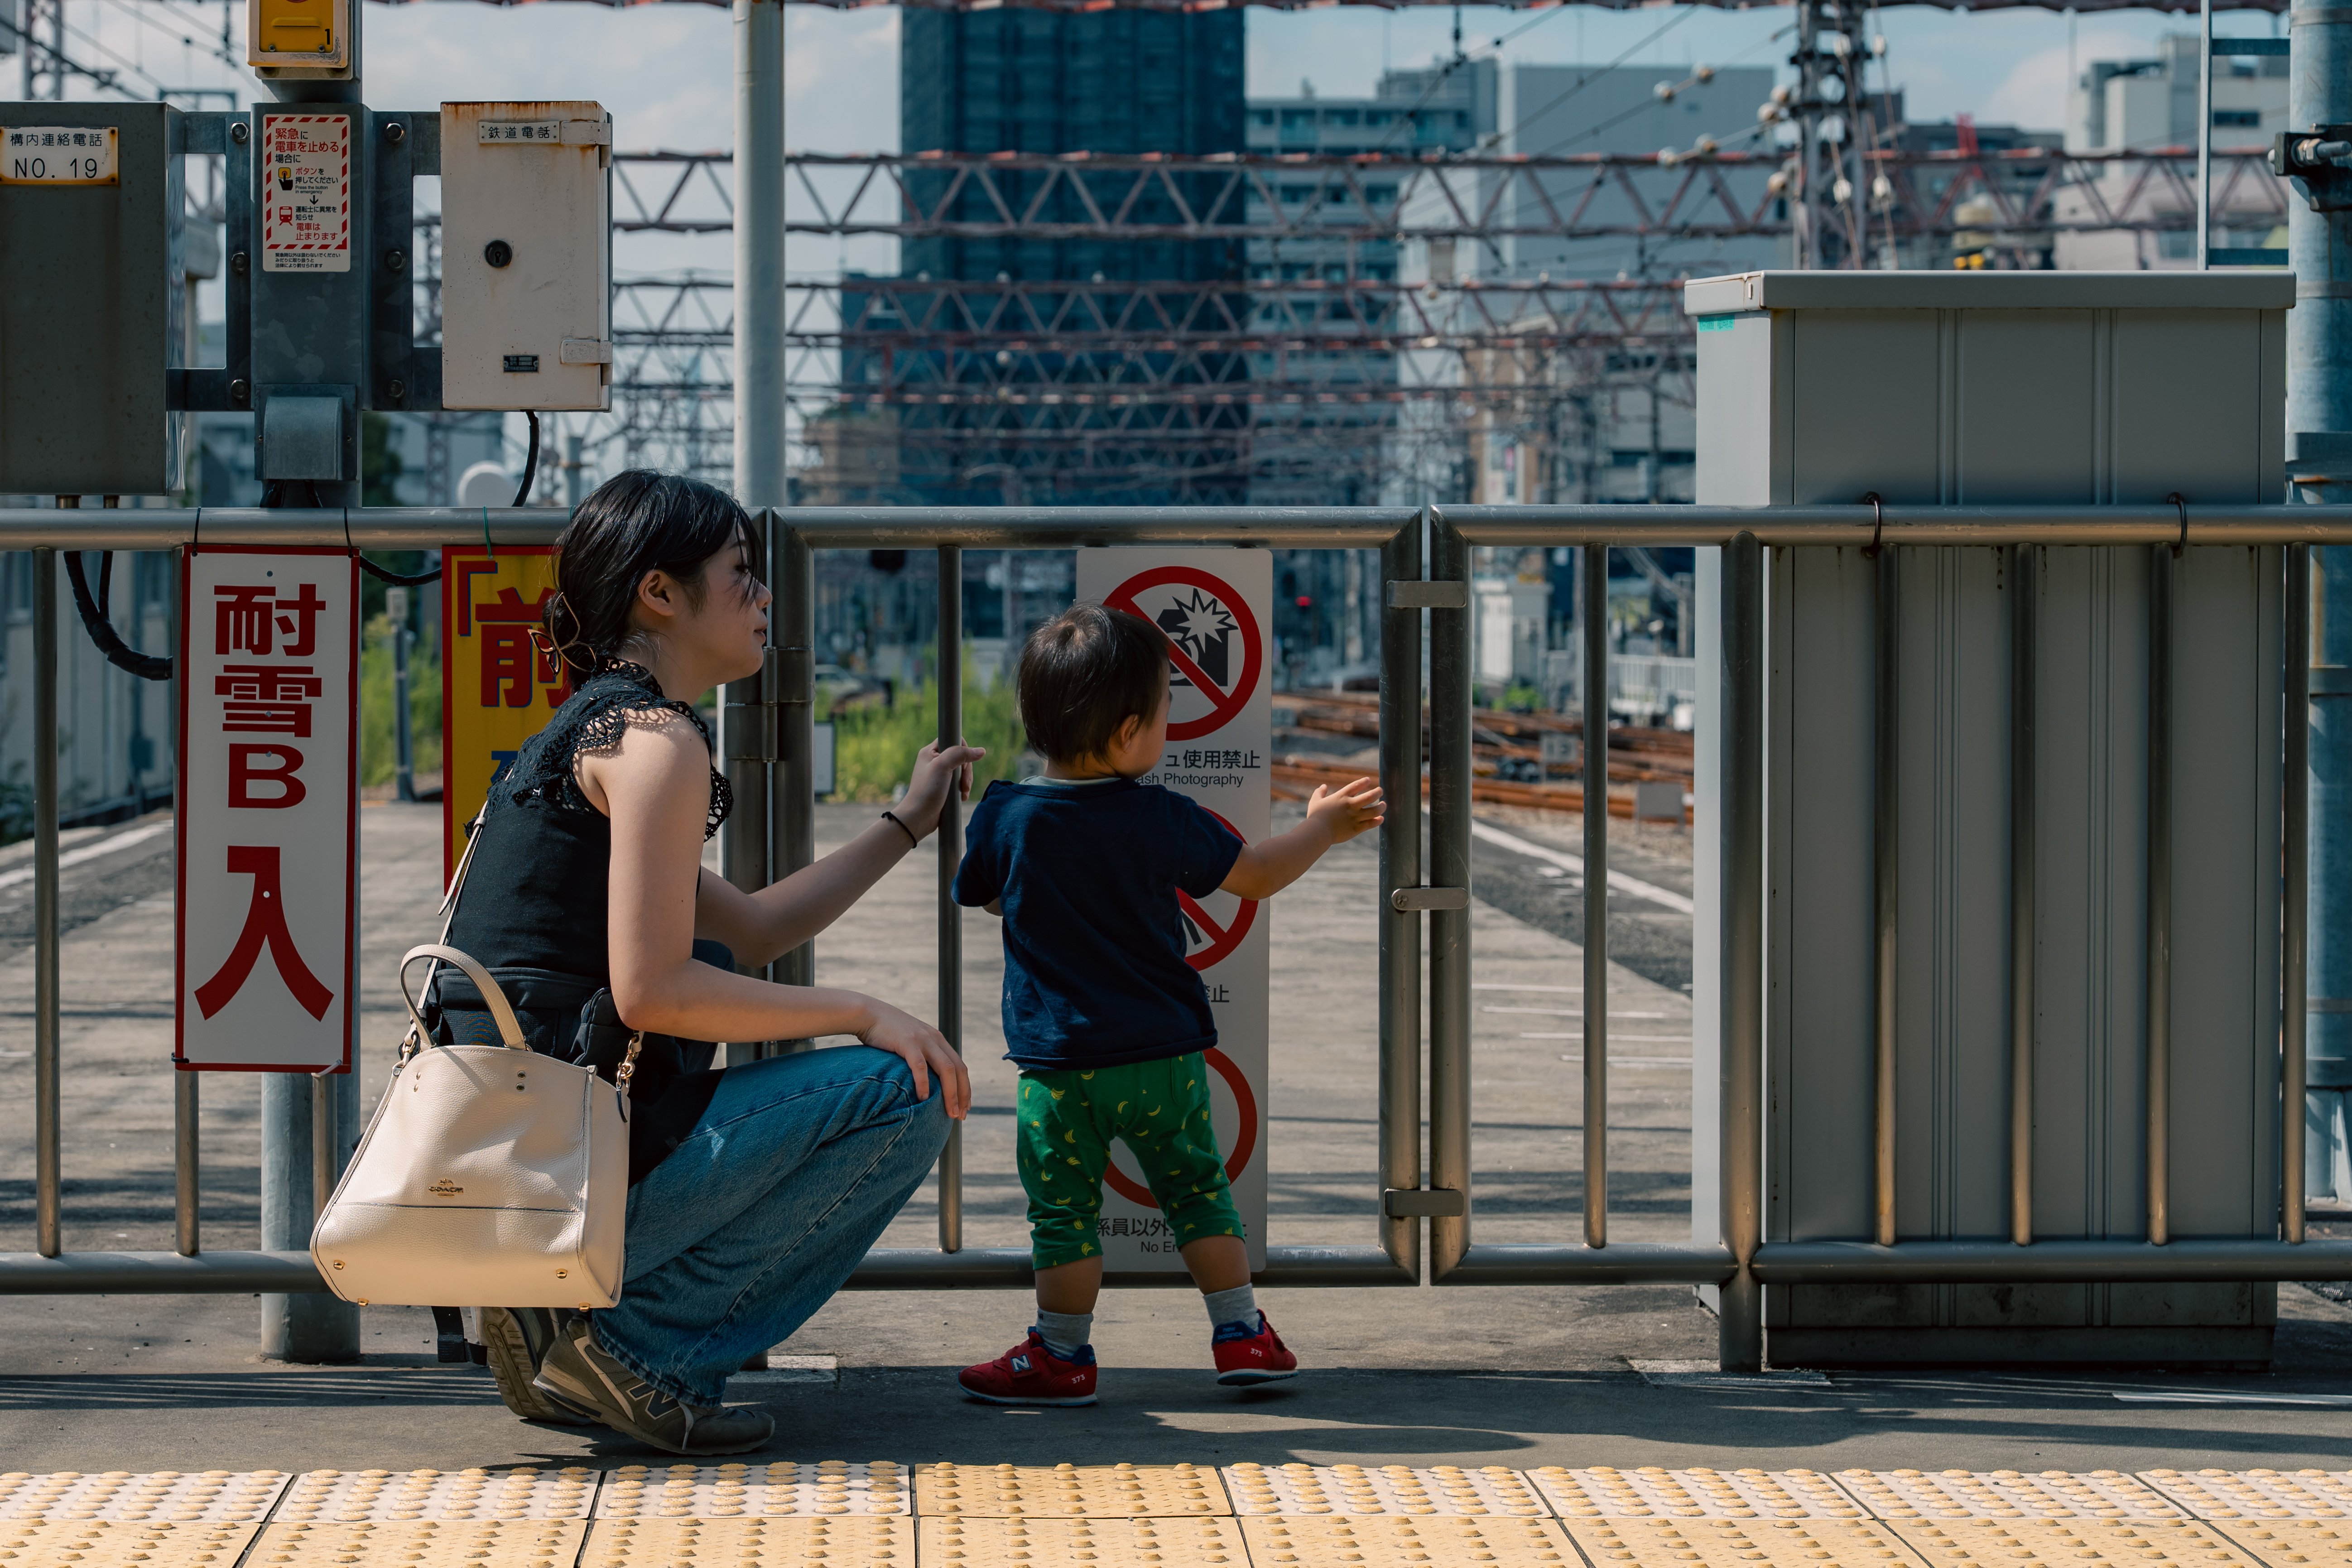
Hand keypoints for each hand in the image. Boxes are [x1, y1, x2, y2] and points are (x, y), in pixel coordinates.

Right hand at [856, 998, 970, 1118]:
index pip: (960, 1067)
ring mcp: (923, 1040)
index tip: (965, 1107)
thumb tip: (926, 1082)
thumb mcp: (911, 1043)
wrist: (869, 1014)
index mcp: (938, 1041)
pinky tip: (923, 1099)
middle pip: (958, 1070)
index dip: (965, 1088)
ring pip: (946, 1069)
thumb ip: (922, 1057)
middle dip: (962, 1095)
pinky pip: (920, 1066)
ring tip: (949, 1112)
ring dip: (950, 1093)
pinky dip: (924, 1084)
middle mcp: (935, 1039)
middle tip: (961, 1115)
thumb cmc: (887, 1034)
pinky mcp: (907, 1042)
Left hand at [896, 739, 986, 838]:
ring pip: (962, 771)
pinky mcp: (944, 786)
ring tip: (964, 793)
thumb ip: (960, 754)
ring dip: (966, 781)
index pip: (953, 740)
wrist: (919, 817)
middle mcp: (934, 761)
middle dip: (966, 771)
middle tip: (964, 784)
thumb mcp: (942, 767)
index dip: (962, 751)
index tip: (961, 765)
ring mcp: (940, 774)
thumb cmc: (927, 791)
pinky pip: (960, 782)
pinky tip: (962, 797)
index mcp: (930, 752)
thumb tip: (980, 751)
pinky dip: (963, 789)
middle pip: (960, 756)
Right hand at [1307, 775, 1384, 845]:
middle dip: (1378, 792)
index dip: (1364, 781)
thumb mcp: (1315, 801)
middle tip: (1380, 791)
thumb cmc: (1315, 817)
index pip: (1356, 785)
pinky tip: (1381, 819)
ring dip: (1381, 807)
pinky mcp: (1356, 829)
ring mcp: (1355, 817)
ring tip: (1383, 804)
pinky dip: (1378, 821)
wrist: (1317, 832)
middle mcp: (1350, 805)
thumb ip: (1319, 793)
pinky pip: (1371, 824)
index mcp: (1341, 797)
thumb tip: (1323, 786)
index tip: (1369, 780)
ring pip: (1374, 811)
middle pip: (1370, 796)